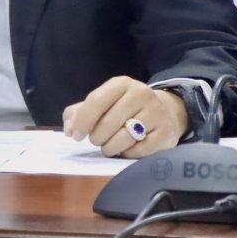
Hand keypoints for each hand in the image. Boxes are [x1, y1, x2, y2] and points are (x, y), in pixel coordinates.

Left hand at [61, 76, 188, 157]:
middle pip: (108, 123)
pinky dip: (127, 153)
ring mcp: (156, 113)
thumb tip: (69, 129)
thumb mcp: (104, 102)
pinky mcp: (165, 133)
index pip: (97, 100)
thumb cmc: (125, 108)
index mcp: (122, 84)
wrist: (166, 112)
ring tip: (109, 146)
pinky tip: (127, 148)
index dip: (83, 120)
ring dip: (110, 148)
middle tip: (97, 140)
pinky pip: (138, 151)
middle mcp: (141, 94)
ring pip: (123, 138)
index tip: (76, 135)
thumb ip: (80, 112)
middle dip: (97, 137)